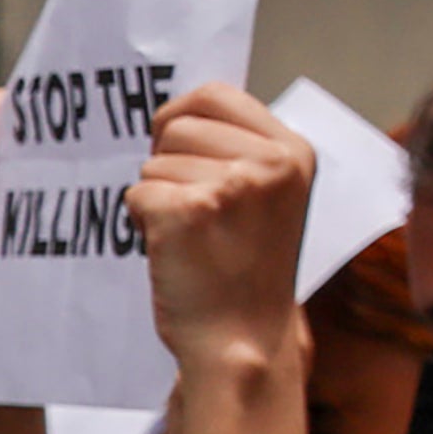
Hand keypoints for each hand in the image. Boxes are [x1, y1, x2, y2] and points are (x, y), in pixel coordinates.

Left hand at [130, 85, 317, 369]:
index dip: (183, 118)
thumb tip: (181, 113)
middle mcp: (270, 162)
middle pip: (178, 125)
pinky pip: (138, 192)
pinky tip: (175, 247)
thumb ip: (243, 149)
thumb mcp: (273, 194)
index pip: (216, 95)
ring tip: (194, 234)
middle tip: (196, 209)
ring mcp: (232, 186)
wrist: (243, 338)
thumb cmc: (249, 268)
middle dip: (169, 162)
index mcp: (294, 151)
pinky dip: (143, 221)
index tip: (184, 152)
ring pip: (153, 162)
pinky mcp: (188, 211)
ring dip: (159, 195)